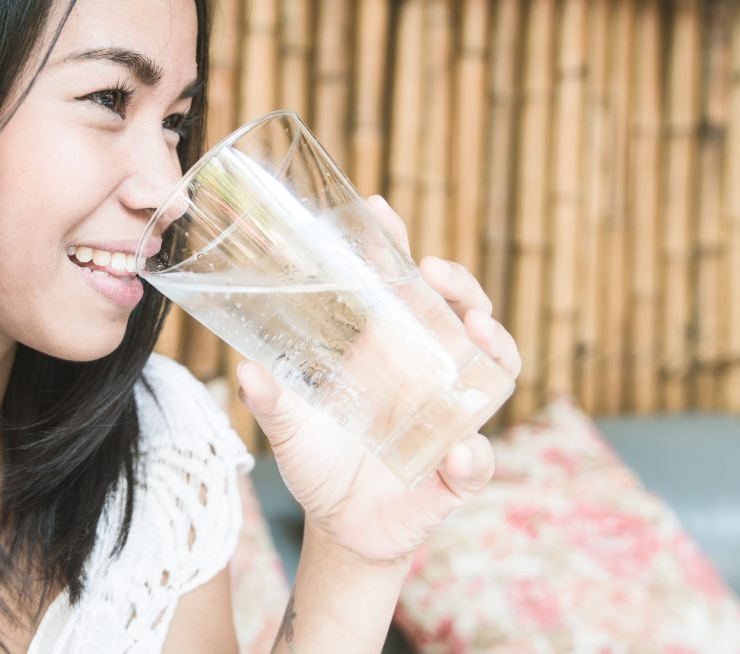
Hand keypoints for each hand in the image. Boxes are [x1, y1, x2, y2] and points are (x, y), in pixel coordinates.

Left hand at [236, 195, 520, 564]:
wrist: (340, 527)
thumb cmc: (318, 463)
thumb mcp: (289, 428)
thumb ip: (270, 400)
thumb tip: (244, 370)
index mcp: (386, 352)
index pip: (403, 288)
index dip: (396, 249)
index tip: (380, 212)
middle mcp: (426, 374)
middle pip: (462, 311)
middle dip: (459, 284)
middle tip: (435, 272)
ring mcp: (449, 415)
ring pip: (494, 366)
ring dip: (496, 343)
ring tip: (475, 328)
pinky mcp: (456, 468)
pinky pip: (478, 458)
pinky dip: (475, 456)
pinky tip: (461, 451)